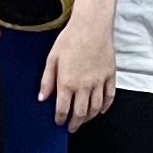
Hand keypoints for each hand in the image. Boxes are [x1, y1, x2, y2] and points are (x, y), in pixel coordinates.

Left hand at [41, 14, 118, 131]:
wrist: (91, 25)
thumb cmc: (71, 38)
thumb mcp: (52, 58)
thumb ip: (47, 80)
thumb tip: (42, 97)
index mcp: (67, 82)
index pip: (63, 108)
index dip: (60, 118)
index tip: (59, 121)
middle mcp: (84, 86)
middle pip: (80, 113)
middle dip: (75, 123)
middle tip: (72, 127)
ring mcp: (99, 82)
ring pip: (95, 108)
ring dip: (89, 117)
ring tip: (84, 120)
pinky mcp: (110, 76)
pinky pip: (109, 97)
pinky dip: (105, 107)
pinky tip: (100, 110)